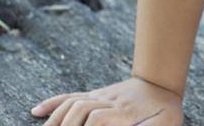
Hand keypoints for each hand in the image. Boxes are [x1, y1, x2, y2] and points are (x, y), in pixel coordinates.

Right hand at [29, 76, 183, 125]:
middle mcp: (109, 101)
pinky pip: (72, 96)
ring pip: (72, 102)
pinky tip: (37, 111)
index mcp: (126, 111)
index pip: (98, 118)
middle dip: (66, 125)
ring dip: (55, 118)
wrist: (162, 82)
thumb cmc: (166, 108)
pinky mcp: (96, 94)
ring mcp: (100, 96)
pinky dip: (53, 103)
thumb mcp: (166, 123)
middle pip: (80, 108)